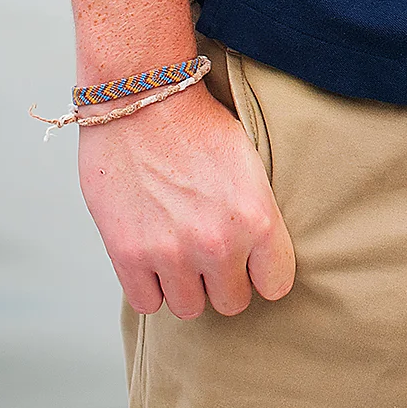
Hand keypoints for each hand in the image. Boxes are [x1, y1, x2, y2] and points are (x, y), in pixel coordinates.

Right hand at [78, 80, 295, 318]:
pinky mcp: (129, 257)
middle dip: (223, 280)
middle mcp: (218, 243)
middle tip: (210, 249)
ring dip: (185, 284)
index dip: (262, 272)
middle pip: (232, 303)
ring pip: (189, 308)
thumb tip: (258, 254)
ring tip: (179, 249)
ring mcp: (171, 254)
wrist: (142, 99)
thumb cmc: (197, 123)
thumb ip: (256, 214)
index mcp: (257, 217)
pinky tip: (151, 255)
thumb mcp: (249, 163)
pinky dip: (149, 285)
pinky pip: (147, 304)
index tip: (252, 261)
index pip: (276, 285)